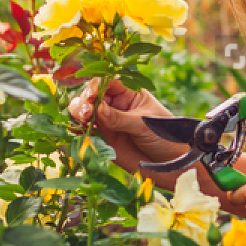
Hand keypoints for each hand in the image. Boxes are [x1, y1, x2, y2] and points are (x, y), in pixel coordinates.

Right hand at [68, 77, 183, 180]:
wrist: (168, 163)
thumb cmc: (164, 136)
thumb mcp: (144, 124)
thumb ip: (120, 118)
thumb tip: (98, 109)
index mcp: (128, 93)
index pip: (107, 82)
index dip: (96, 86)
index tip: (92, 96)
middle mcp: (115, 105)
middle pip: (91, 95)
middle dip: (84, 101)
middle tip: (87, 114)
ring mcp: (107, 122)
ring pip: (83, 111)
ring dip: (78, 113)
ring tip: (84, 121)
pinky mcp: (102, 139)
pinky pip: (84, 131)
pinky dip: (77, 129)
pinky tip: (78, 131)